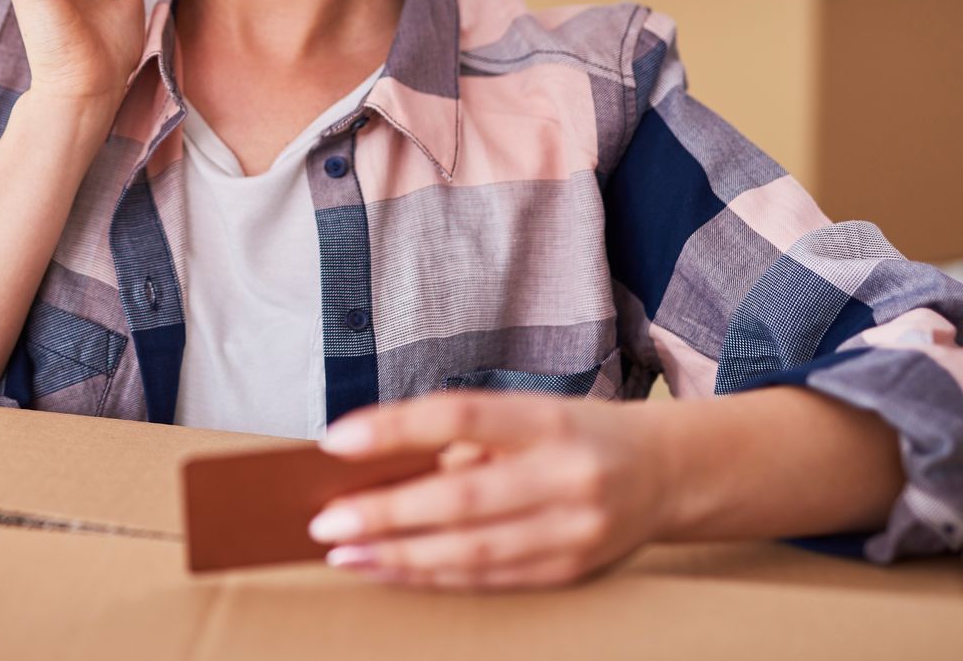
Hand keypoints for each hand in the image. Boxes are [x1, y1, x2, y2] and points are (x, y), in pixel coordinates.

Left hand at [305, 392, 670, 589]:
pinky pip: (490, 579)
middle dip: (385, 514)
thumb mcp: (527, 414)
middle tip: (325, 522)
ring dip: (398, 556)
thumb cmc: (573, 434)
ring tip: (344, 554)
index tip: (334, 441)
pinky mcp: (571, 571)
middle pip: (461, 498)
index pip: (460, 417)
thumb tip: (374, 468)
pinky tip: (389, 570)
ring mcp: (574, 530)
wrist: (668, 473)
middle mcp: (567, 475)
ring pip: (472, 551)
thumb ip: (463, 439)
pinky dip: (432, 576)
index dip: (393, 427)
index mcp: (549, 420)